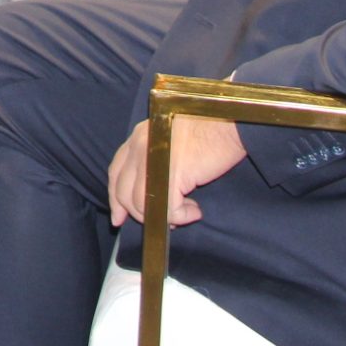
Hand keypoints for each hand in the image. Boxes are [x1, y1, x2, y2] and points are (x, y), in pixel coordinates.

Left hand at [108, 114, 246, 228]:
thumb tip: (152, 195)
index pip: (116, 171)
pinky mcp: (171, 174)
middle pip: (123, 191)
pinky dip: (181, 217)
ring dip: (164, 217)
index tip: (119, 217)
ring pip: (142, 204)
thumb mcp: (171, 139)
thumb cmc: (209, 130)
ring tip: (185, 214)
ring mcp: (153, 159)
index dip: (115, 197)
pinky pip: (166, 210)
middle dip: (138, 214)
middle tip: (162, 223)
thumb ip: (155, 159)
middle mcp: (140, 145)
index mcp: (139, 136)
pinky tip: (196, 211)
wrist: (230, 122)